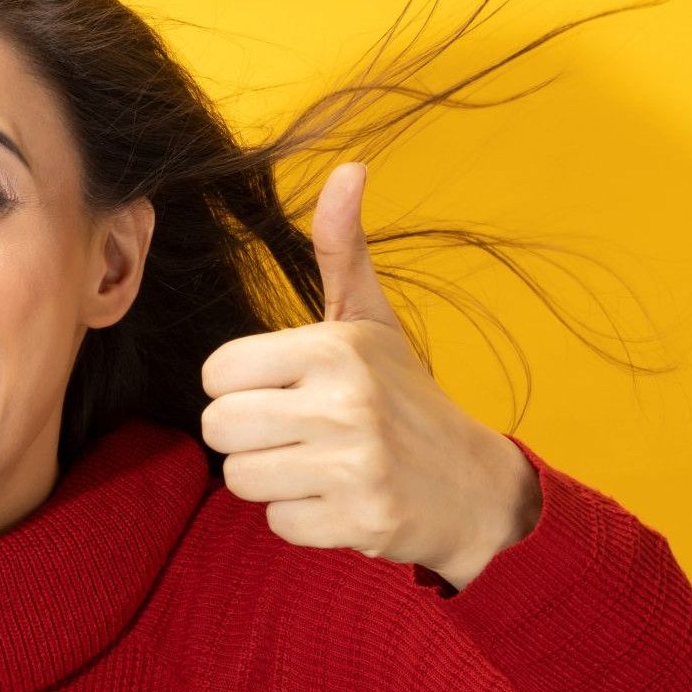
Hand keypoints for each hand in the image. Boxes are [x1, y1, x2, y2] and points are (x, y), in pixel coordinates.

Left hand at [198, 162, 541, 591]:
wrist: (473, 486)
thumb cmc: (405, 398)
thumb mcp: (372, 321)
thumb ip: (342, 250)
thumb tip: (348, 168)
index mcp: (335, 348)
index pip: (218, 372)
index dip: (238, 386)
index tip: (280, 391)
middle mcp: (346, 402)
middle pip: (219, 427)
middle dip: (248, 436)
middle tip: (295, 434)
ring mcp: (356, 465)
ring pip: (241, 478)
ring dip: (270, 479)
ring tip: (316, 465)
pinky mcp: (362, 521)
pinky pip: (276, 523)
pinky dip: (300, 518)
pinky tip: (337, 498)